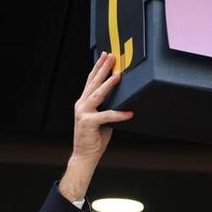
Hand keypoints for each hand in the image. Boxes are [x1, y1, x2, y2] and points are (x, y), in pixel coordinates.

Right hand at [58, 52, 133, 202]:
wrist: (84, 155)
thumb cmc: (94, 138)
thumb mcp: (102, 119)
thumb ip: (107, 108)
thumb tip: (122, 99)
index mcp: (83, 102)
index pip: (91, 81)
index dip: (98, 67)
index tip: (105, 55)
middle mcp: (81, 104)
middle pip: (93, 82)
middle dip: (103, 68)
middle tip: (111, 56)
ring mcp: (83, 112)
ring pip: (98, 94)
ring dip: (109, 83)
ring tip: (119, 74)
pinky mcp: (88, 122)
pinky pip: (107, 116)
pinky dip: (119, 114)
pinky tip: (129, 112)